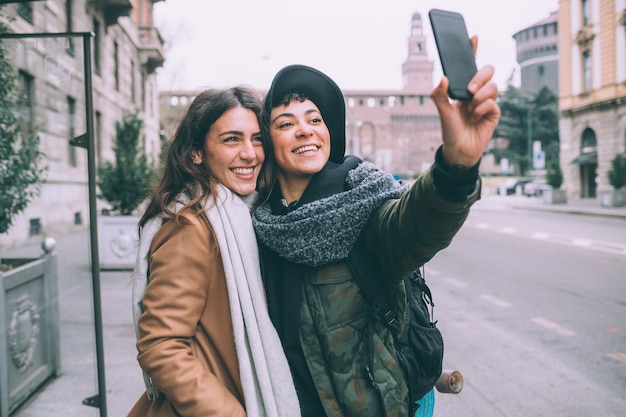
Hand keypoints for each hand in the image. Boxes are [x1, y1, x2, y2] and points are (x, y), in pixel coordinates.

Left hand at [431, 36, 500, 166]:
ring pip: (493, 86)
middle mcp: (477, 92)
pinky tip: (474, 118)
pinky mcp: (493, 113)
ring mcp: (486, 102)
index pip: (470, 65)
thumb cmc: (450, 130)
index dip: (473, 50)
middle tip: (469, 90)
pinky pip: (493, 103)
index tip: (473, 37)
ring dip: (480, 97)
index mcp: (464, 88)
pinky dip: (482, 109)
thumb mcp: (441, 111)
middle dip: (480, 77)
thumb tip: (444, 78)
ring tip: (469, 110)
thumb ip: (439, 95)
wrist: (458, 150)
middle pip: (487, 71)